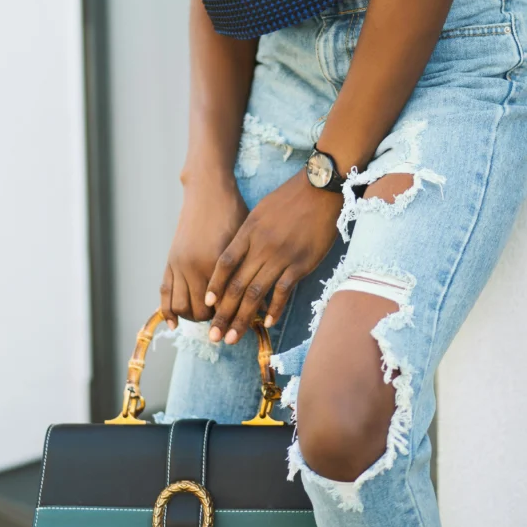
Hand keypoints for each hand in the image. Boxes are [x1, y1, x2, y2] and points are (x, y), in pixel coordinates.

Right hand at [161, 171, 248, 327]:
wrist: (208, 190)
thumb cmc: (233, 212)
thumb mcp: (245, 243)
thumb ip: (247, 273)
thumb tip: (260, 303)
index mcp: (217, 264)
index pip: (223, 305)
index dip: (233, 318)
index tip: (242, 326)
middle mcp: (195, 267)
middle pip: (201, 311)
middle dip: (214, 321)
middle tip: (226, 323)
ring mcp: (179, 265)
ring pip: (181, 306)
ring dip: (192, 318)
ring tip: (205, 320)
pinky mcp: (170, 260)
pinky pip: (165, 293)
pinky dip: (168, 311)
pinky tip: (174, 324)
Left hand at [204, 168, 341, 344]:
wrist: (320, 188)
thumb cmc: (289, 198)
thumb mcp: (260, 211)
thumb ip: (248, 235)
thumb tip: (236, 259)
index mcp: (249, 231)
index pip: (225, 263)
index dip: (214, 286)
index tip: (207, 305)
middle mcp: (261, 246)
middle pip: (237, 285)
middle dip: (223, 313)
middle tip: (213, 336)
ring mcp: (281, 256)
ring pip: (256, 293)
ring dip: (242, 318)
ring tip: (232, 338)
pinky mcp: (301, 264)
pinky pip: (283, 291)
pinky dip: (274, 309)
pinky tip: (266, 324)